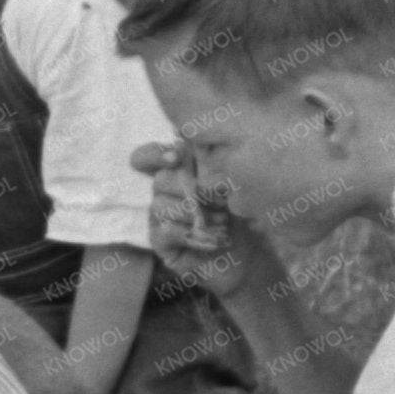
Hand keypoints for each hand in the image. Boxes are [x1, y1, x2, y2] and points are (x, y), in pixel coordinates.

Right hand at [132, 141, 251, 298]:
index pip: (146, 157)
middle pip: (159, 180)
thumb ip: (207, 158)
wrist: (248, 255)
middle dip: (190, 188)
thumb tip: (182, 137)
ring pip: (160, 206)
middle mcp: (163, 194)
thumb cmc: (239, 215)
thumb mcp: (227, 180)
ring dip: (194, 213)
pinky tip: (212, 238)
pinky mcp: (160, 244)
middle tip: (221, 200)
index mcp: (175, 173)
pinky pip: (164, 231)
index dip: (153, 154)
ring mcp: (158, 219)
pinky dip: (191, 232)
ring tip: (222, 221)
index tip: (175, 158)